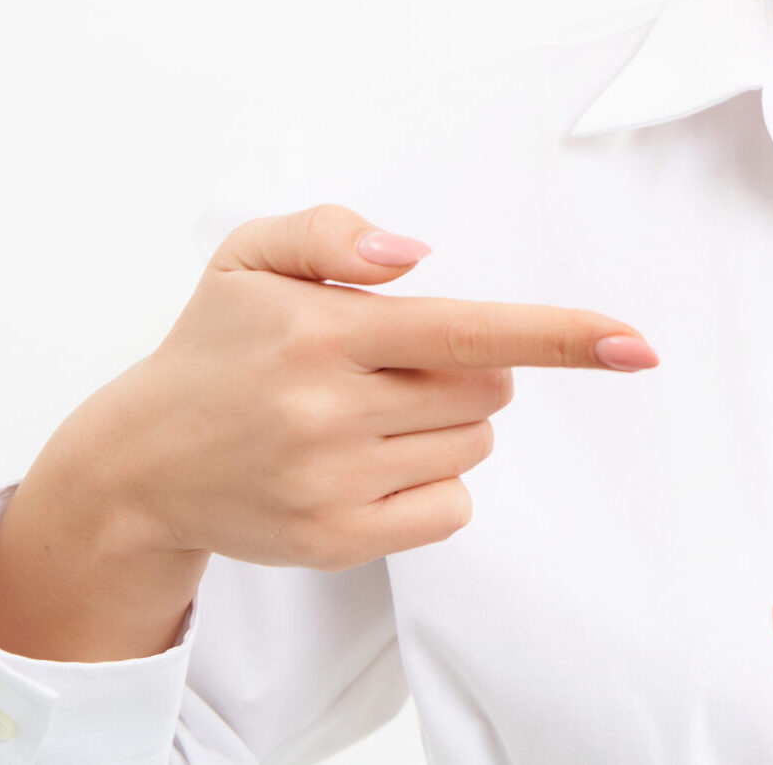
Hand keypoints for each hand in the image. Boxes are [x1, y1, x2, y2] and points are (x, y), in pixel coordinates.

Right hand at [45, 203, 659, 570]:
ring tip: (367, 411)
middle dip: (468, 370)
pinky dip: (434, 482)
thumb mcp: (251, 255)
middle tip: (394, 363)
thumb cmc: (215, 346)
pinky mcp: (335, 543)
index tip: (633, 343)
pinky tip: (370, 463)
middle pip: (487, 389)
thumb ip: (333, 230)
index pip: (469, 330)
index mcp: (322, 331)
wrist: (138, 464)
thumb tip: (413, 253)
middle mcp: (329, 411)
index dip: (560, 334)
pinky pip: (450, 507)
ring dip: (449, 423)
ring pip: (474, 444)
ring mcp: (332, 485)